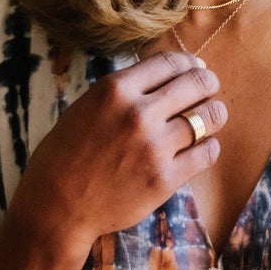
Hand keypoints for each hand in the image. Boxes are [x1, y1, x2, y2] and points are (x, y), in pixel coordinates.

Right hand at [11, 50, 225, 259]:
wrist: (56, 207)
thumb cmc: (66, 156)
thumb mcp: (87, 107)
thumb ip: (124, 91)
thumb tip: (166, 76)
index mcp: (114, 90)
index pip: (171, 62)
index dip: (190, 63)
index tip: (196, 69)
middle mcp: (137, 113)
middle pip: (197, 83)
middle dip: (209, 84)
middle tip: (209, 90)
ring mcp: (154, 147)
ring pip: (209, 117)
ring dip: (214, 115)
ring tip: (211, 118)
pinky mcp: (165, 178)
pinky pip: (207, 153)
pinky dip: (210, 147)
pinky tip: (202, 148)